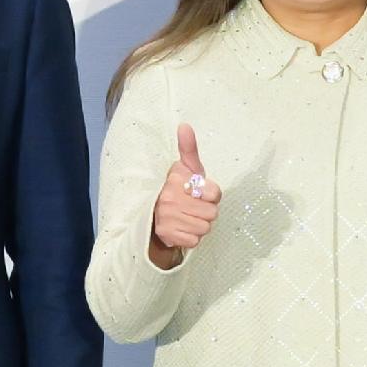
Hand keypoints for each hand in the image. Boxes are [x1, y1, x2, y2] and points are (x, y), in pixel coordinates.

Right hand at [148, 124, 220, 267]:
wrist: (152, 212)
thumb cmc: (177, 187)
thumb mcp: (185, 167)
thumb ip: (189, 148)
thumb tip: (184, 125)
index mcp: (177, 179)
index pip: (214, 194)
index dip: (211, 196)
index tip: (200, 194)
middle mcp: (170, 198)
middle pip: (212, 213)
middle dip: (206, 212)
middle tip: (193, 207)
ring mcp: (167, 217)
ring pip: (205, 228)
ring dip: (199, 224)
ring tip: (188, 217)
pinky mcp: (167, 235)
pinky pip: (195, 240)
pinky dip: (191, 237)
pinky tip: (182, 228)